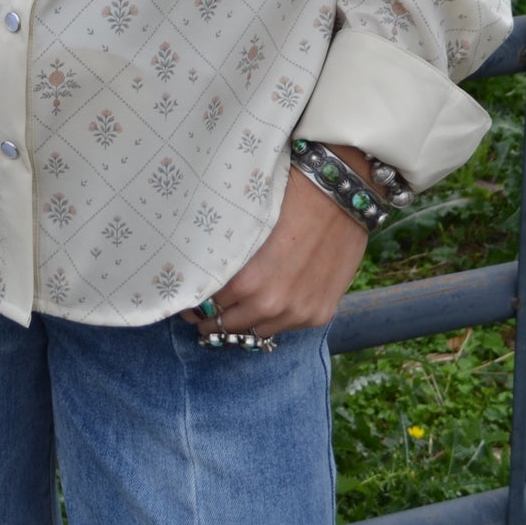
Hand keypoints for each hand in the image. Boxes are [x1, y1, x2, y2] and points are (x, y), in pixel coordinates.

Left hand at [182, 145, 370, 335]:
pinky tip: (267, 303)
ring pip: (258, 331)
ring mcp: (298, 313)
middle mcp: (272, 304)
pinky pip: (287, 327)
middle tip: (202, 315)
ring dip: (246, 322)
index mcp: (246, 281)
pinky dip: (275, 318)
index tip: (188, 303)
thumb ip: (227, 257)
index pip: (208, 306)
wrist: (337, 193)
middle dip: (214, 320)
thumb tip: (206, 273)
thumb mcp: (245, 225)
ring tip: (234, 311)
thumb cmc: (286, 197)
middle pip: (229, 326)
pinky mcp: (320, 314)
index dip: (196, 303)